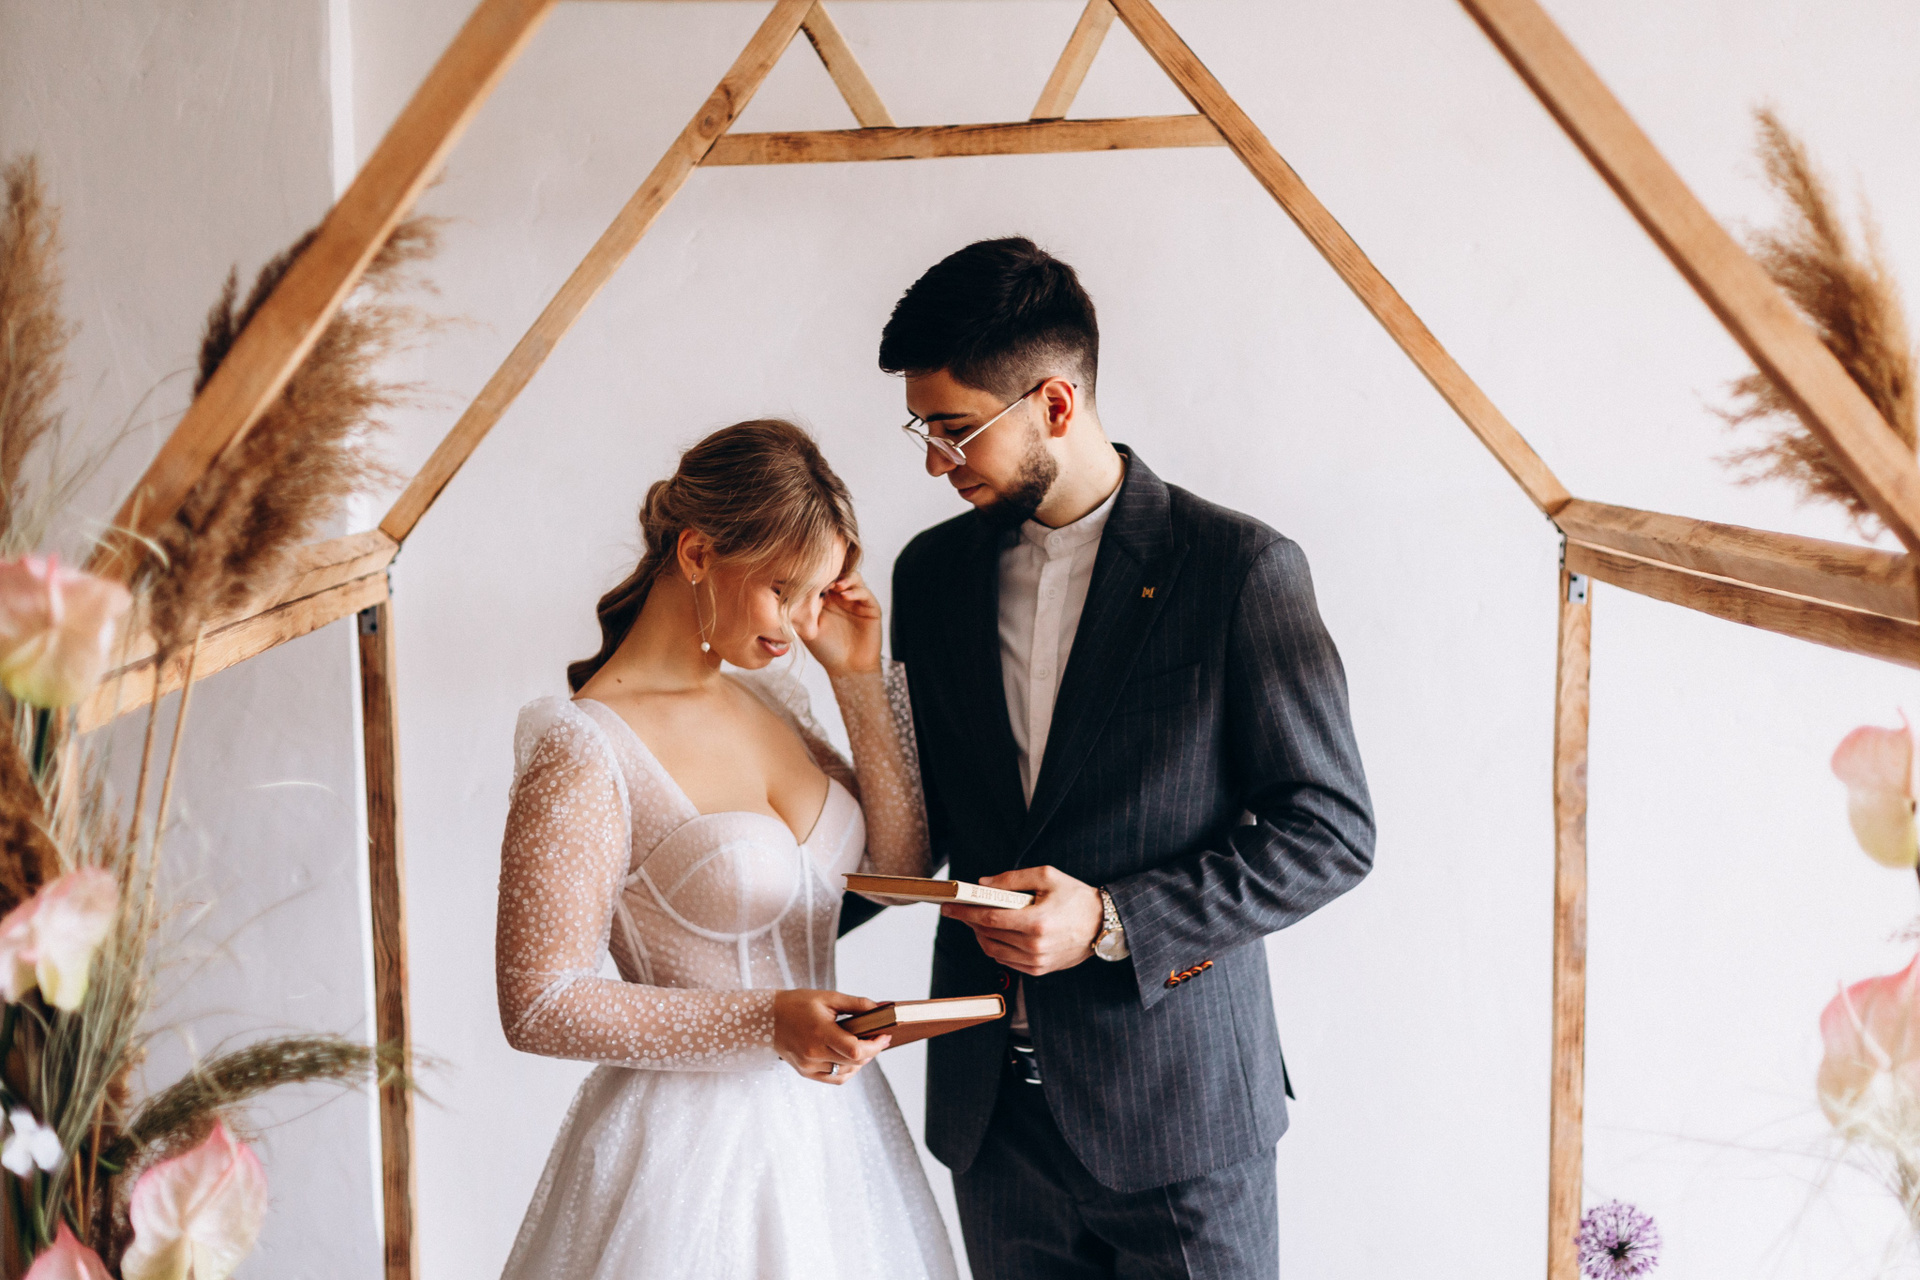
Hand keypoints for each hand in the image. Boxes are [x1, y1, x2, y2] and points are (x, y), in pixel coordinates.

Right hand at [772, 989, 890, 1084]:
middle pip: (854, 1061)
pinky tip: (851, 1058)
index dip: (875, 1045)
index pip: (855, 1049)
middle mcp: (814, 1053)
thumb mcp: (828, 997)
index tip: (885, 1035)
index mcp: (820, 1032)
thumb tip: (881, 1009)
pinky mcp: (805, 1072)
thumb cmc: (798, 1004)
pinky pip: (834, 1078)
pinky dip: (847, 1070)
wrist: (768, 1018)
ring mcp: (809, 1065)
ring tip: (864, 1045)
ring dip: (861, 1061)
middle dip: (873, 1050)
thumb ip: (856, 1004)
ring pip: (846, 1071)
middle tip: (879, 1038)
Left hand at [803, 571, 882, 677]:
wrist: (847, 668)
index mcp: (826, 599)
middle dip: (832, 572)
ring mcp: (857, 601)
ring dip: (845, 578)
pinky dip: (856, 591)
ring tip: (836, 585)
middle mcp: (842, 597)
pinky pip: (865, 593)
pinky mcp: (871, 608)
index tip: (808, 576)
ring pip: (854, 578)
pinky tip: (845, 596)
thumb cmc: (826, 650)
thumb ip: (803, 610)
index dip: (817, 574)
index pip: (823, 577)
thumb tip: (794, 590)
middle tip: (822, 577)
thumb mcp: (808, 628)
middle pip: (839, 573)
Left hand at [940, 866, 1103, 976]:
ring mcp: (1037, 962)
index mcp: (1036, 922)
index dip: (964, 912)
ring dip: (980, 935)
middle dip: (969, 921)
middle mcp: (1035, 946)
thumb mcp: (1046, 876)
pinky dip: (995, 947)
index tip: (947, 907)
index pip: (989, 918)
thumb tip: (982, 884)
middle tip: (960, 909)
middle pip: (987, 935)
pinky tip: (996, 933)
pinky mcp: (1039, 970)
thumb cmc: (1076, 896)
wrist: (1104, 924)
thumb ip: (1011, 879)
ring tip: (978, 920)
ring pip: (993, 950)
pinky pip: (1005, 961)